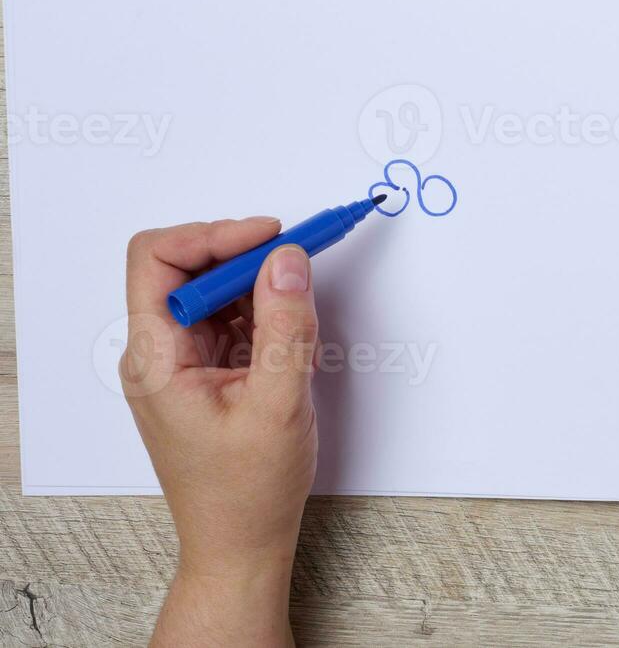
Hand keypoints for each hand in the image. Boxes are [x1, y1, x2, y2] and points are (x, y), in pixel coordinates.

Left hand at [123, 219, 318, 646]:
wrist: (241, 545)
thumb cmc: (248, 492)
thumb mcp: (278, 404)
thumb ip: (286, 327)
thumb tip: (289, 260)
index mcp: (156, 359)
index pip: (157, 260)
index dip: (212, 235)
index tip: (269, 237)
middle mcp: (159, 353)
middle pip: (186, 267)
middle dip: (243, 254)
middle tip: (296, 257)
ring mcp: (182, 362)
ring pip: (212, 290)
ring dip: (257, 283)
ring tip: (300, 303)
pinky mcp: (207, 371)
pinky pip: (231, 318)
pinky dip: (264, 311)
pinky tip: (292, 332)